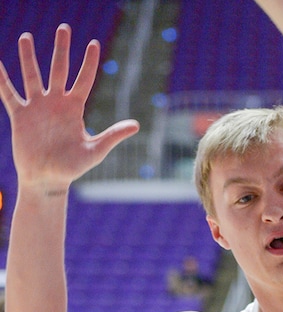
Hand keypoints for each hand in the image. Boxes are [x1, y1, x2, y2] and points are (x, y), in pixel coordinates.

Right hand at [0, 24, 138, 191]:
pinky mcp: (20, 115)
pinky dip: (2, 79)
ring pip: (32, 75)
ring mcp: (37, 107)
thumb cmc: (72, 168)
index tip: (94, 44)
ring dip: (28, 57)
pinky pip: (9, 93)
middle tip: (64, 27)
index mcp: (74, 108)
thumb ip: (112, 135)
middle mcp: (56, 103)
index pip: (84, 80)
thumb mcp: (95, 151)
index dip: (89, 62)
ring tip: (26, 37)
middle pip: (59, 69)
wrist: (47, 180)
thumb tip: (136, 125)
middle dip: (61, 49)